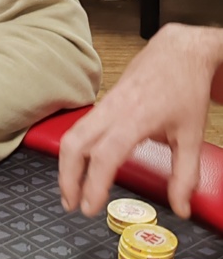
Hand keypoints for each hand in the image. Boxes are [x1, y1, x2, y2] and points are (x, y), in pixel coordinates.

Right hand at [59, 23, 222, 217]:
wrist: (178, 51)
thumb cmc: (184, 87)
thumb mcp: (193, 135)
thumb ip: (185, 175)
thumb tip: (180, 207)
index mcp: (135, 118)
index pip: (105, 155)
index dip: (94, 184)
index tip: (91, 207)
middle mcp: (113, 110)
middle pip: (74, 144)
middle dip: (66, 177)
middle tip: (71, 204)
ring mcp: (105, 104)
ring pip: (72, 135)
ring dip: (66, 164)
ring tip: (70, 190)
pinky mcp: (103, 102)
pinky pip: (80, 127)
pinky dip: (74, 150)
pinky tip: (80, 166)